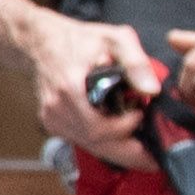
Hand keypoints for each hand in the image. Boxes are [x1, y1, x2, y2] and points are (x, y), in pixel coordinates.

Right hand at [28, 12, 163, 161]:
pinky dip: (102, 141)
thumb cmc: (80, 39)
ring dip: (116, 147)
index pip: (98, 128)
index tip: (141, 115)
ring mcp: (52, 118)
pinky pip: (81, 141)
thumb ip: (136, 63)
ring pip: (89, 145)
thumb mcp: (115, 39)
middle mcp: (56, 109)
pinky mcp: (52, 123)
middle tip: (153, 155)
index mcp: (70, 89)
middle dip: (127, 152)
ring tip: (138, 138)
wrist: (42, 42)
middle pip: (95, 144)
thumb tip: (152, 91)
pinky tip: (117, 132)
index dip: (124, 130)